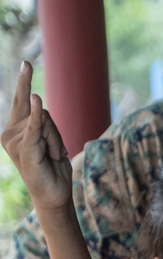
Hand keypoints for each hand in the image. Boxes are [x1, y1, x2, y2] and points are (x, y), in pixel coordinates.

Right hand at [1, 61, 72, 213]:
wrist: (54, 195)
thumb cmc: (53, 168)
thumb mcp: (51, 140)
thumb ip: (44, 122)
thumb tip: (37, 102)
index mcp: (14, 129)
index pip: (21, 101)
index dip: (23, 82)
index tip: (25, 63)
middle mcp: (9, 133)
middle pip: (37, 110)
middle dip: (46, 119)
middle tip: (41, 111)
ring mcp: (14, 141)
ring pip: (45, 121)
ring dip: (56, 140)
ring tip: (52, 157)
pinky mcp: (24, 149)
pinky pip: (35, 127)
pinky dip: (37, 116)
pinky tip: (36, 99)